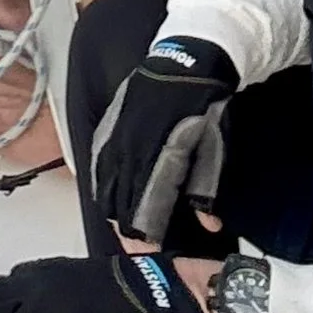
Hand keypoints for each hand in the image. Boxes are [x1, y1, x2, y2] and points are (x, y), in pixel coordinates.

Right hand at [88, 34, 238, 244]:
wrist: (186, 60)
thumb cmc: (204, 103)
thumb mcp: (215, 147)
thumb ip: (207, 189)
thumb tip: (209, 225)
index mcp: (161, 154)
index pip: (144, 208)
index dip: (145, 235)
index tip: (150, 252)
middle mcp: (132, 147)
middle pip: (120, 202)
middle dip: (128, 230)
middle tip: (137, 247)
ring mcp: (116, 134)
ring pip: (104, 185)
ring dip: (112, 210)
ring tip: (123, 228)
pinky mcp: (108, 124)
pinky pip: (97, 164)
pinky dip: (101, 185)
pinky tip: (107, 196)